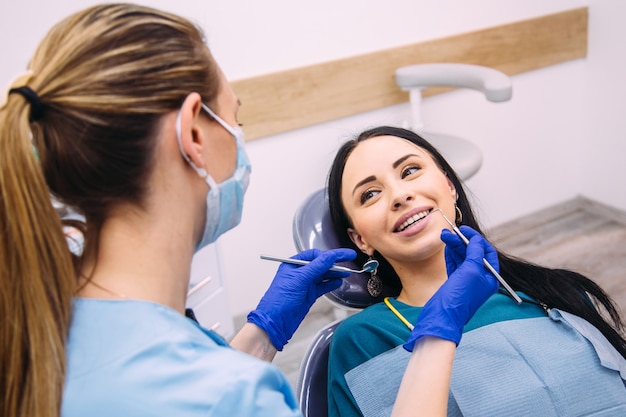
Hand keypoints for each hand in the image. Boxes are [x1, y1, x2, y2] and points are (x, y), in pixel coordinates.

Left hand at [247, 248, 355, 350]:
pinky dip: (331, 284)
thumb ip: (316, 267)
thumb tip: (330, 257)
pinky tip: (338, 282)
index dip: (330, 254)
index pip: (315, 255)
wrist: (275, 323)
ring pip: (323, 275)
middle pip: (320, 264)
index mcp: (293, 264)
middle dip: (334, 263)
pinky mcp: (309, 295)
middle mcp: (299, 273)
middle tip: (349, 261)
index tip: (344, 254)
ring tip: (346, 272)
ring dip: (334, 273)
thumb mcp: (299, 280)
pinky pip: (322, 286)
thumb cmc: (279, 300)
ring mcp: (304, 285)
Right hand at [403, 227, 498, 350]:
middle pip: (473, 254)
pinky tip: (447, 247)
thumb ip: (475, 252)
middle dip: (462, 242)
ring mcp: (466, 282)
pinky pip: (454, 265)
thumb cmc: (460, 296)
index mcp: (490, 278)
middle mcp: (480, 279)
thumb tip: (476, 239)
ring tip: (444, 235)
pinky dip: (451, 255)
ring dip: (454, 246)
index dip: (477, 239)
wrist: (442, 315)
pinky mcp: (454, 284)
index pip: (487, 252)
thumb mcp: (471, 270)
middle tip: (451, 231)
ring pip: (462, 258)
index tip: (465, 230)